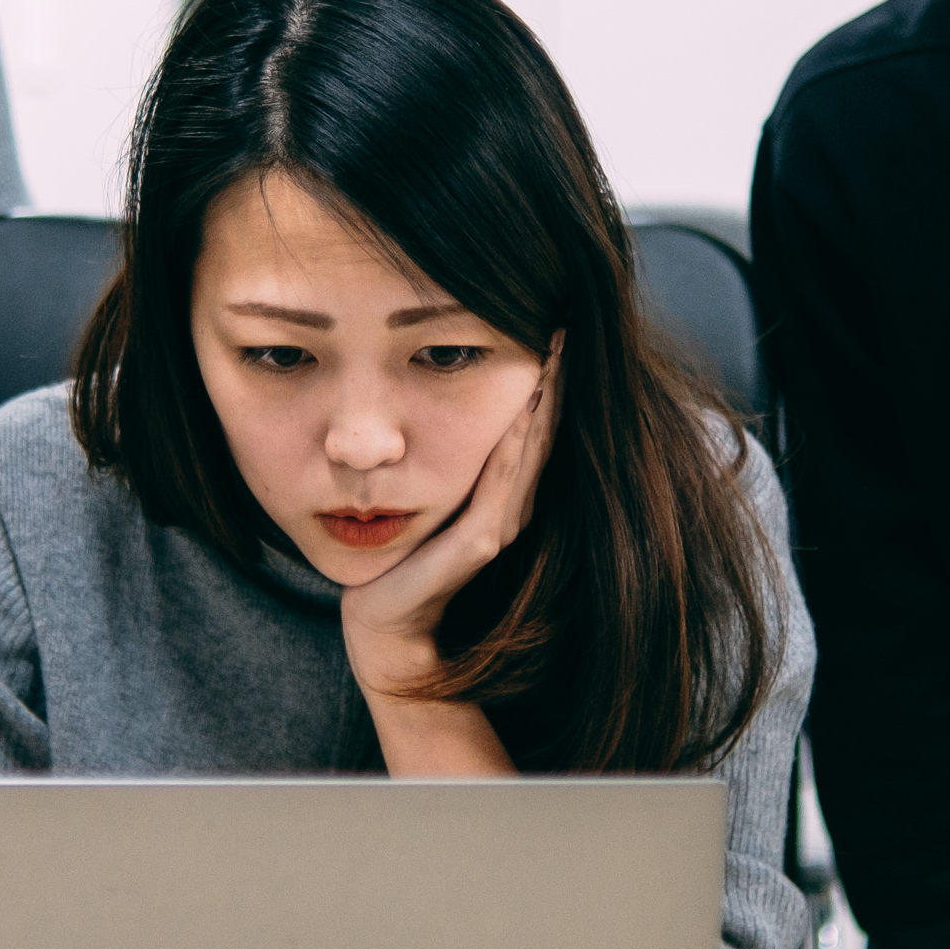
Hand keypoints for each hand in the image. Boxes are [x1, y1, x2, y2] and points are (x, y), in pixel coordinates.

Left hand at [338, 346, 559, 694]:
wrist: (380, 624)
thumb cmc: (396, 560)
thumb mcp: (421, 497)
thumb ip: (440, 463)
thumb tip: (424, 399)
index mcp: (499, 496)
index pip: (532, 429)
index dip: (548, 382)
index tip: (554, 328)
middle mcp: (509, 509)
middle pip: (542, 433)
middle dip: (556, 379)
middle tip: (569, 324)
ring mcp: (499, 527)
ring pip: (531, 451)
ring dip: (546, 402)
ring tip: (557, 354)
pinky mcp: (479, 544)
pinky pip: (503, 483)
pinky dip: (519, 444)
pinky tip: (526, 408)